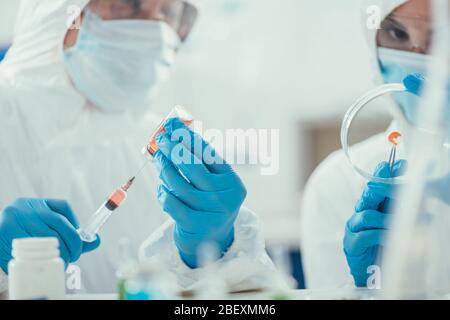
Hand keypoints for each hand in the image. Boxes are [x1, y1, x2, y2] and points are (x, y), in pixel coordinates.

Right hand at [0, 198, 100, 272]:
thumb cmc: (28, 234)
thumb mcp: (47, 227)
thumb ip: (71, 233)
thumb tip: (96, 241)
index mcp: (37, 203)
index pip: (63, 207)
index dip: (75, 225)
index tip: (80, 241)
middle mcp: (25, 208)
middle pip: (59, 224)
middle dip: (72, 243)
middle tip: (74, 255)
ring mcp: (14, 221)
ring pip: (47, 238)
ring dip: (60, 253)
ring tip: (63, 262)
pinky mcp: (4, 236)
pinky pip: (30, 250)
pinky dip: (43, 259)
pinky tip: (48, 265)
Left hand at [154, 118, 246, 267]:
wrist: (213, 240)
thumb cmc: (210, 204)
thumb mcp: (213, 184)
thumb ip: (200, 163)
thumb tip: (174, 136)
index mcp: (232, 181)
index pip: (209, 154)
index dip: (189, 138)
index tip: (174, 125)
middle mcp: (225, 196)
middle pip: (193, 167)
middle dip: (174, 149)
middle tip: (161, 139)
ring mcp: (211, 212)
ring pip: (179, 184)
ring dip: (165, 169)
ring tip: (159, 160)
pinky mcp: (195, 225)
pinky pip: (171, 202)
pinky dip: (163, 192)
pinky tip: (162, 187)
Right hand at [343, 160, 406, 286]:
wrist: (369, 272)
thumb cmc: (382, 245)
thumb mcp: (393, 225)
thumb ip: (401, 213)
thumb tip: (424, 204)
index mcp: (373, 206)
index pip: (378, 186)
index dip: (386, 174)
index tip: (400, 163)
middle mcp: (361, 213)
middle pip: (368, 195)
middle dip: (379, 184)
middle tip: (387, 175)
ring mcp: (354, 227)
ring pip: (366, 215)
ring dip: (385, 218)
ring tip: (397, 223)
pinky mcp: (352, 243)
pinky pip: (365, 235)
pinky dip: (379, 235)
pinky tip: (390, 237)